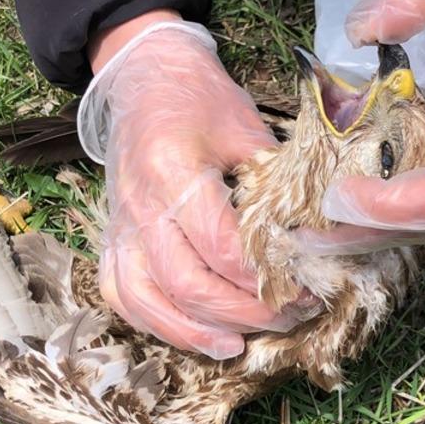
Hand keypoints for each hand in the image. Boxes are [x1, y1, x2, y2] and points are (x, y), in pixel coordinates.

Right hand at [78, 16, 292, 358]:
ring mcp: (120, 226)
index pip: (220, 246)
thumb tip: (312, 241)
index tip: (304, 288)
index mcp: (173, 169)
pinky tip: (196, 336)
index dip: (264, 278)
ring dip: (197, 331)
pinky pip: (123, 296)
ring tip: (241, 345)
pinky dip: (157, 324)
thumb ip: (274, 184)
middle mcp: (139, 204)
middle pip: (188, 283)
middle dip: (244, 312)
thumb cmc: (203, 101)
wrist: (147, 79)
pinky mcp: (113, 240)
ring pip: (148, 300)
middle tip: (289, 316)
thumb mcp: (248, 129)